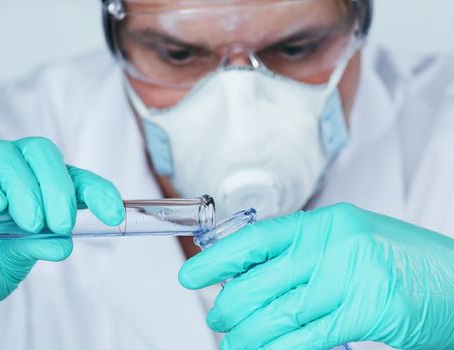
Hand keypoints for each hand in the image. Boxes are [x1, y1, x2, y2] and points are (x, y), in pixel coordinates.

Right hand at [0, 137, 124, 340]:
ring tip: (29, 223)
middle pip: (41, 152)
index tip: (113, 213)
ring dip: (24, 188)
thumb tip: (63, 243)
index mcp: (39, 188)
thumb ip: (38, 247)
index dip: (98, 190)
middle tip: (60, 223)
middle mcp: (13, 172)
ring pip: (6, 155)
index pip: (74, 177)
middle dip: (57, 186)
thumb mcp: (17, 261)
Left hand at [179, 203, 453, 349]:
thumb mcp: (348, 244)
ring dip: (247, 336)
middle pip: (260, 283)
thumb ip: (304, 256)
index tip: (190, 276)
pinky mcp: (366, 311)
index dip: (218, 260)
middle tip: (217, 319)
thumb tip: (255, 276)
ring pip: (278, 314)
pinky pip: (306, 337)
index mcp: (324, 224)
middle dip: (229, 307)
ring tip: (232, 344)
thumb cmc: (401, 262)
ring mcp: (350, 277)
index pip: (257, 240)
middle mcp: (333, 245)